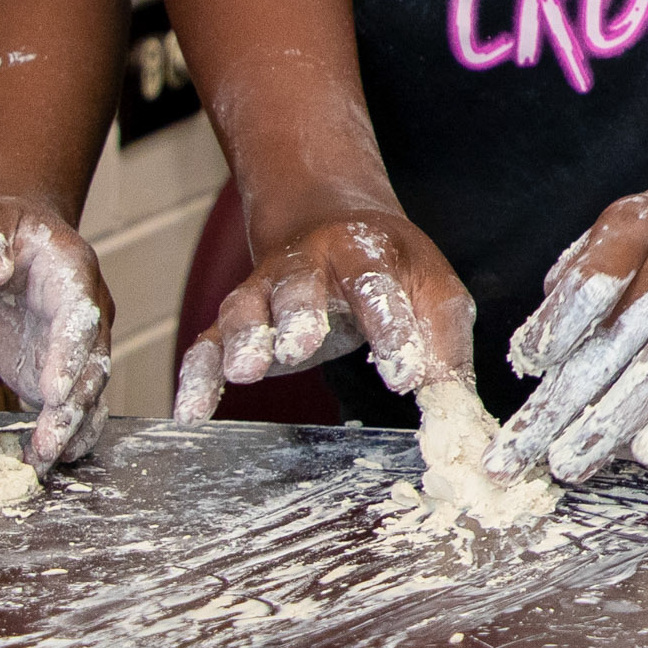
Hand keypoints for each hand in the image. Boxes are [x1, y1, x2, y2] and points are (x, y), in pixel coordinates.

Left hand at [0, 196, 115, 467]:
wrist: (6, 236)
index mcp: (72, 269)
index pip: (80, 313)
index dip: (70, 352)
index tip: (54, 390)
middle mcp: (85, 311)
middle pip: (91, 362)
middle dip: (73, 405)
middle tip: (51, 441)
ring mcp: (72, 345)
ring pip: (86, 390)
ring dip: (71, 427)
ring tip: (47, 461)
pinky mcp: (54, 369)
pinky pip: (68, 404)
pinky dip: (62, 433)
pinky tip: (44, 463)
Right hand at [172, 204, 472, 418]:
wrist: (336, 227)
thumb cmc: (394, 272)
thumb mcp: (436, 295)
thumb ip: (444, 352)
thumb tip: (455, 420)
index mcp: (365, 252)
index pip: (377, 285)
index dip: (391, 328)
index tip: (404, 375)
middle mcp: (308, 265)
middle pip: (299, 286)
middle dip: (298, 315)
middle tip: (299, 348)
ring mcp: (266, 291)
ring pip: (246, 309)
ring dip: (245, 338)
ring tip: (245, 372)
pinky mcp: (237, 321)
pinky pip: (208, 345)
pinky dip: (197, 376)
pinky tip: (192, 412)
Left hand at [487, 184, 647, 483]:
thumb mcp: (609, 232)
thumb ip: (572, 280)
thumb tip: (536, 352)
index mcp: (639, 226)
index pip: (593, 281)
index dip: (557, 325)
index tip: (525, 364)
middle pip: (618, 342)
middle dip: (563, 404)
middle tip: (520, 451)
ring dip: (609, 426)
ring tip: (568, 464)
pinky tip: (641, 453)